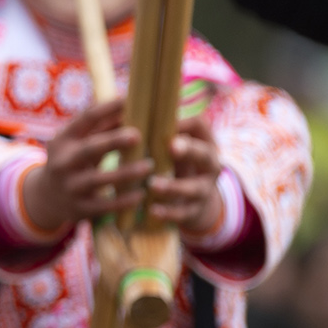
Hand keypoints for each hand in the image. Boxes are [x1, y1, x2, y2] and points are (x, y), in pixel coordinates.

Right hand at [21, 98, 149, 234]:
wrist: (47, 197)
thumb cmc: (73, 160)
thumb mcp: (79, 142)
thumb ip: (103, 127)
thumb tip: (134, 107)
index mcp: (64, 139)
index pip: (85, 119)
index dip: (106, 109)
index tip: (128, 100)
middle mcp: (63, 162)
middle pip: (90, 148)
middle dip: (113, 141)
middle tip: (138, 134)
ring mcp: (71, 186)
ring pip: (99, 179)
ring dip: (125, 172)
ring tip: (149, 165)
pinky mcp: (80, 208)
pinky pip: (105, 205)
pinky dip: (124, 201)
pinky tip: (141, 194)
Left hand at [146, 114, 222, 234]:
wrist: (194, 203)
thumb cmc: (174, 164)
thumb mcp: (171, 147)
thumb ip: (154, 134)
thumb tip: (119, 113)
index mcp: (201, 142)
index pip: (200, 126)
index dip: (184, 123)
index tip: (167, 122)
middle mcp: (208, 165)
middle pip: (204, 155)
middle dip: (189, 150)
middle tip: (172, 146)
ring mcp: (203, 190)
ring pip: (193, 188)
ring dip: (173, 186)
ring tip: (153, 185)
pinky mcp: (193, 211)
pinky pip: (183, 213)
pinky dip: (168, 212)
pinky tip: (153, 211)